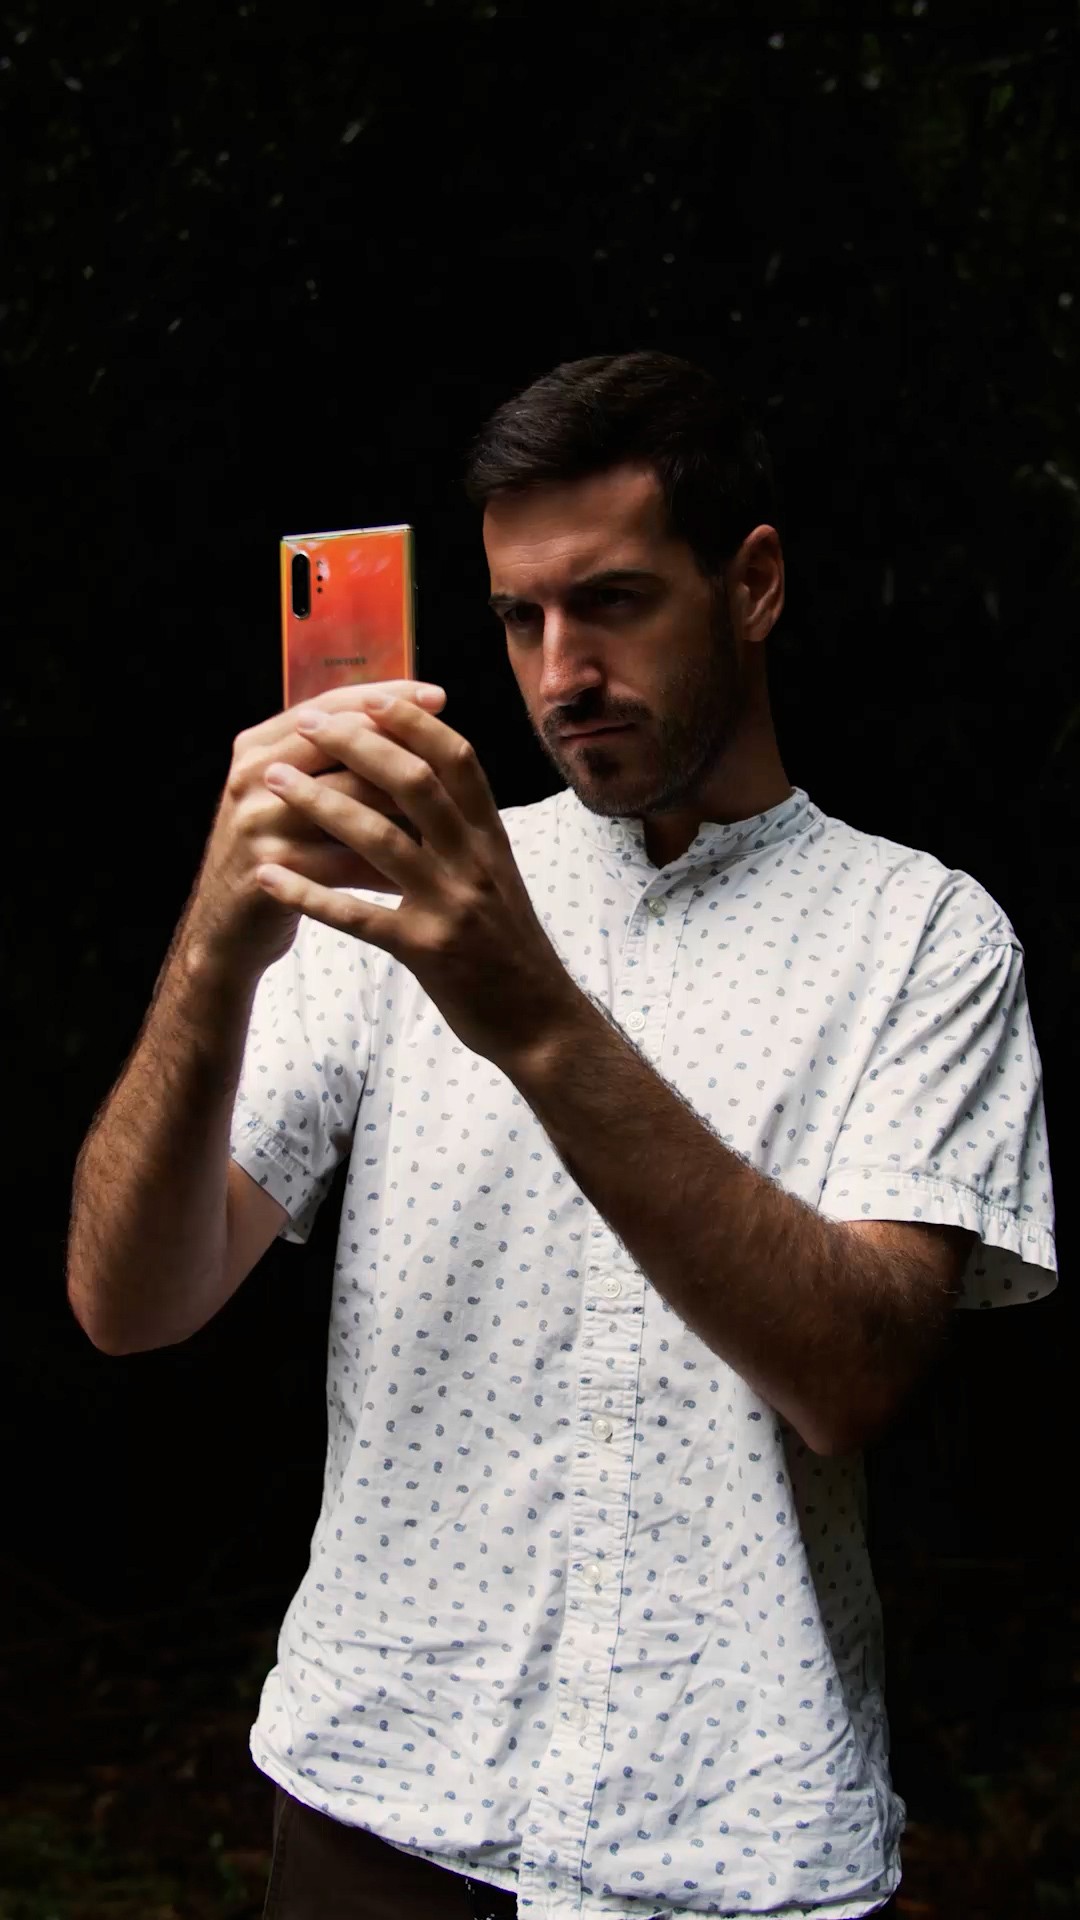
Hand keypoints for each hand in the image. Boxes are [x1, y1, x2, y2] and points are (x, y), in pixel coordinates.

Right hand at [181, 680, 448, 981]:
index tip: (438, 696)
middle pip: (339, 743)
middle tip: (454, 749)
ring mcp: (256, 821)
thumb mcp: (292, 797)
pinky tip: (423, 866)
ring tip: (450, 808)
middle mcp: (252, 773)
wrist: (227, 927)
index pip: (329, 704)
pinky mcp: (269, 868)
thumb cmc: (278, 853)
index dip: (387, 698)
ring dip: (402, 803)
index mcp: (259, 744)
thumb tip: (412, 721)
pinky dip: (388, 862)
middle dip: (403, 743)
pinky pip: (344, 861)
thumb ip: (332, 760)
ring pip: (346, 798)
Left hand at [254, 695, 578, 1071]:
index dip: (413, 723)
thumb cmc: (513, 949)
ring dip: (320, 804)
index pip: (458, 760)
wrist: (542, 1023)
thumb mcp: (500, 877)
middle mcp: (475, 863)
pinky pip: (359, 915)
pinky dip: (309, 893)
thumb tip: (428, 780)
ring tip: (274, 782)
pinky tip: (270, 876)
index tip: (370, 698)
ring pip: (381, 839)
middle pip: (414, 784)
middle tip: (307, 724)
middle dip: (356, 745)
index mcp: (493, 839)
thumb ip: (467, 832)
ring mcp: (452, 906)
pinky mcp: (426, 951)